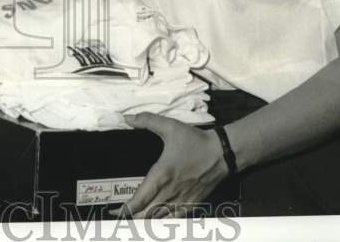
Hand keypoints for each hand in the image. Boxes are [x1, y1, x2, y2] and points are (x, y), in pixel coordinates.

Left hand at [112, 114, 228, 218]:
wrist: (222, 153)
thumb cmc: (195, 141)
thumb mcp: (170, 126)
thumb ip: (147, 120)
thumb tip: (127, 117)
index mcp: (162, 175)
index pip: (140, 198)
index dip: (127, 208)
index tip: (116, 211)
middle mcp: (170, 192)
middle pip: (147, 213)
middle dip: (133, 216)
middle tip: (120, 215)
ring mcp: (182, 200)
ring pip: (160, 218)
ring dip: (146, 219)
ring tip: (135, 218)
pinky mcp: (193, 204)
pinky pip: (175, 218)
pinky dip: (164, 221)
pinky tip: (157, 219)